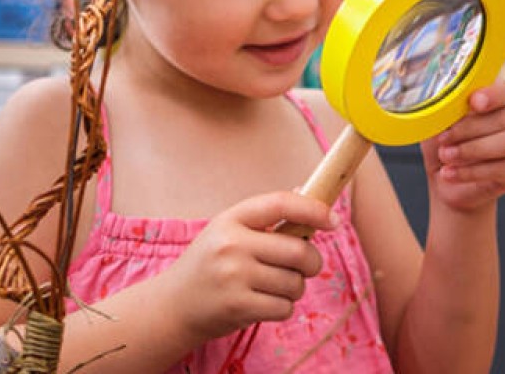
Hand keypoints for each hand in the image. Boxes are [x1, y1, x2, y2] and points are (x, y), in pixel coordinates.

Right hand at [154, 190, 335, 341]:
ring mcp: (233, 276)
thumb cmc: (210, 266)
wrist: (171, 306)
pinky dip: (282, 308)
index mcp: (231, 219)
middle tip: (307, 268)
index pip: (281, 204)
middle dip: (313, 263)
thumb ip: (266, 219)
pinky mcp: (237, 306)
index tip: (333, 220)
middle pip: (299, 251)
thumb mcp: (228, 232)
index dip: (313, 210)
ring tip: (273, 288)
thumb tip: (311, 197)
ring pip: (295, 283)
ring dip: (295, 289)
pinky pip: (284, 307)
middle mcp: (231, 244)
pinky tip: (263, 304)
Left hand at [422, 79, 504, 211]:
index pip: (504, 90)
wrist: (444, 178)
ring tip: (446, 157)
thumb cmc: (442, 145)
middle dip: (470, 128)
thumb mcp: (436, 124)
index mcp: (497, 98)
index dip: (492, 95)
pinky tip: (451, 173)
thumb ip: (443, 111)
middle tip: (443, 139)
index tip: (473, 103)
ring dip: (473, 150)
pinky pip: (504, 168)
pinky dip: (473, 172)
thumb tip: (442, 105)